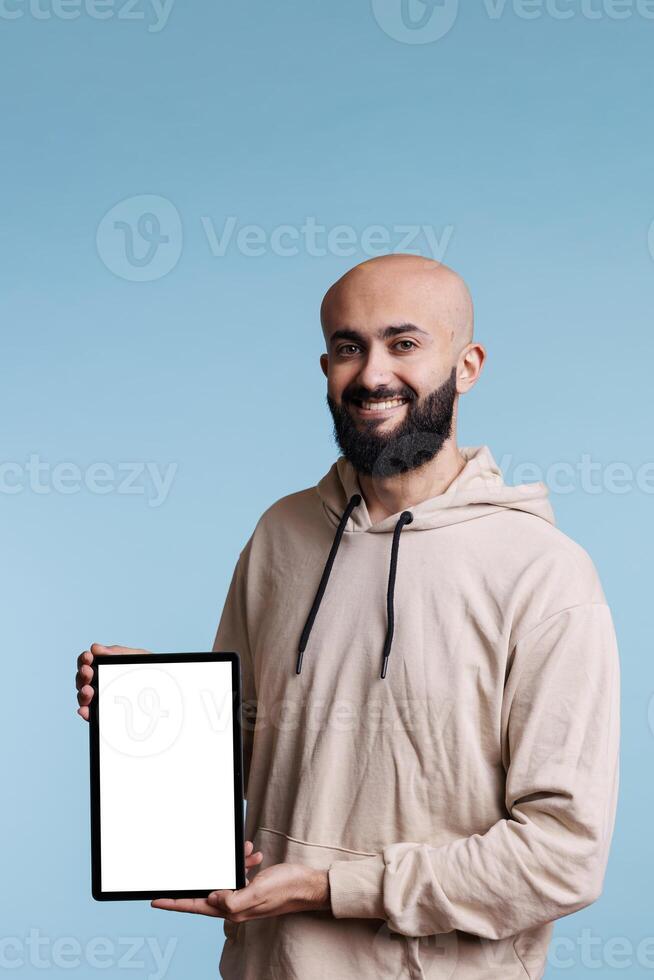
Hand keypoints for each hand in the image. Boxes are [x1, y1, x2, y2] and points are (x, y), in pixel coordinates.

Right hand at [75, 643, 149, 720]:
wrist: (170, 691)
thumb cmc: (152, 672)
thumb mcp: (139, 658)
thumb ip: (118, 652)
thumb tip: (95, 648)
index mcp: (105, 666)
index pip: (87, 662)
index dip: (84, 659)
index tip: (88, 658)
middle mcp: (100, 682)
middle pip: (82, 679)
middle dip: (82, 676)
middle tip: (88, 673)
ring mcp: (102, 699)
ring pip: (84, 697)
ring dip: (82, 694)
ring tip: (88, 692)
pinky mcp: (105, 715)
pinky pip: (91, 715)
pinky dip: (85, 712)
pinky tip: (85, 710)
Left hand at [151, 852, 329, 920]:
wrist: (309, 885)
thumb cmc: (286, 890)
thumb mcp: (257, 894)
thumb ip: (231, 899)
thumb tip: (211, 898)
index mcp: (232, 910)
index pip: (196, 906)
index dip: (175, 903)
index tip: (155, 899)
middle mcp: (235, 905)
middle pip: (207, 891)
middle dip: (204, 874)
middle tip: (187, 867)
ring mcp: (245, 895)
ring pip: (225, 877)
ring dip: (231, 863)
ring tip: (245, 853)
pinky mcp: (254, 886)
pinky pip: (240, 872)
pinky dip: (243, 861)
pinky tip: (252, 854)